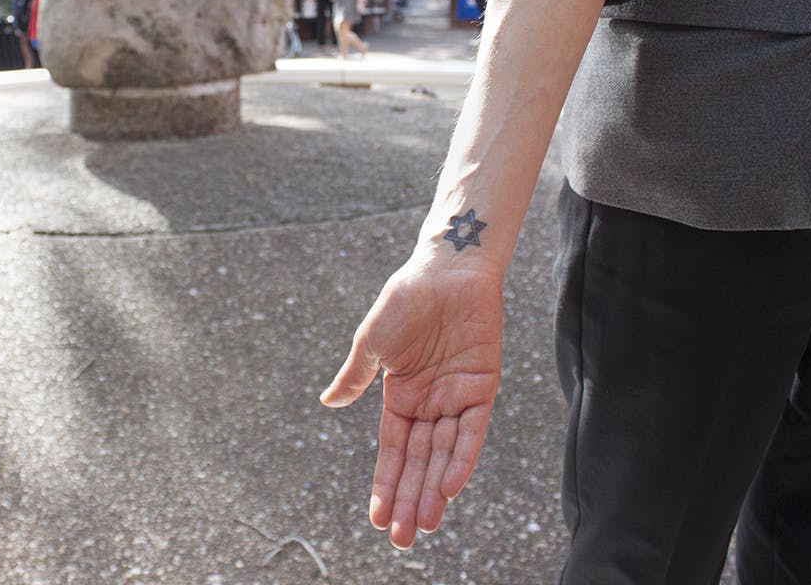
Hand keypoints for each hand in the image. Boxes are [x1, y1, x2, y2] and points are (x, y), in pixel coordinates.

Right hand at [321, 254, 502, 548]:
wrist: (447, 269)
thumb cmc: (405, 299)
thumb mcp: (372, 342)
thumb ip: (355, 377)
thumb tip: (327, 403)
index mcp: (401, 396)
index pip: (393, 451)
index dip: (386, 484)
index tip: (378, 518)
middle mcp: (430, 403)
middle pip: (419, 462)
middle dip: (410, 500)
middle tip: (402, 540)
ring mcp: (457, 398)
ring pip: (443, 455)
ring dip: (434, 490)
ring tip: (424, 524)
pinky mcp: (482, 387)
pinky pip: (471, 432)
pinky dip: (460, 459)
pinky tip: (448, 486)